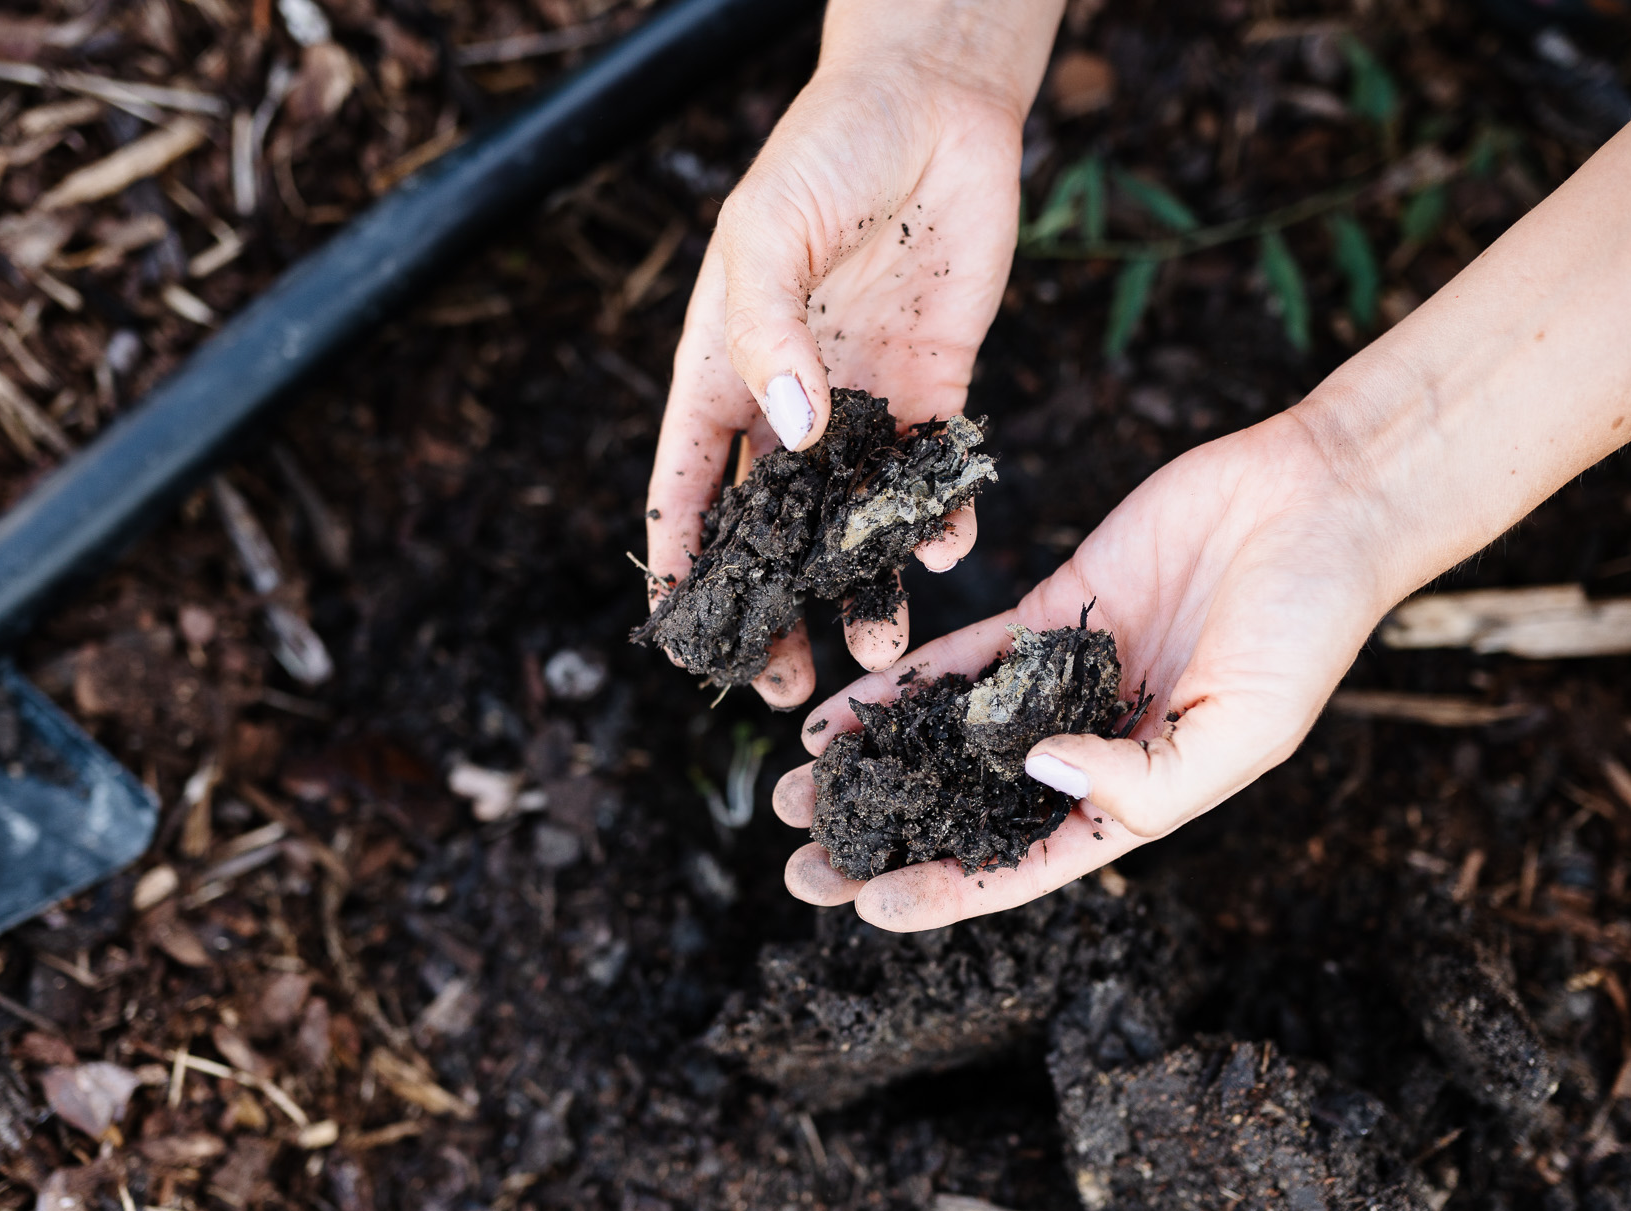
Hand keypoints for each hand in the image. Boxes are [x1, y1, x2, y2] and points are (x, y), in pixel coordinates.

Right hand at [645, 1, 1060, 706]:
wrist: (933, 105)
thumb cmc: (824, 152)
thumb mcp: (768, 233)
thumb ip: (771, 334)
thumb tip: (790, 435)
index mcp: (723, 368)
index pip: (686, 484)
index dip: (679, 560)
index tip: (681, 635)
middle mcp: (790, 400)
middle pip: (772, 529)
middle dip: (775, 608)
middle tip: (782, 684)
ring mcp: (865, 401)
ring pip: (855, 520)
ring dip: (865, 587)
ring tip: (880, 651)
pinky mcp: (937, 389)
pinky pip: (936, 473)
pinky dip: (943, 518)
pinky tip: (952, 554)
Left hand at [770, 412, 1400, 930]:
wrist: (1321, 502)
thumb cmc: (1307, 626)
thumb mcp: (1243, 725)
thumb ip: (1146, 774)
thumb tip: (1038, 777)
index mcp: (1141, 794)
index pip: (1025, 862)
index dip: (947, 890)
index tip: (868, 907)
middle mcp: (1092, 746)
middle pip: (968, 811)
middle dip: (888, 839)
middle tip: (801, 868)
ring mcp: (1066, 678)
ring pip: (949, 737)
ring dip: (877, 766)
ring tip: (795, 794)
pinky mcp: (1051, 610)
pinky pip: (959, 659)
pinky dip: (899, 685)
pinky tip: (836, 710)